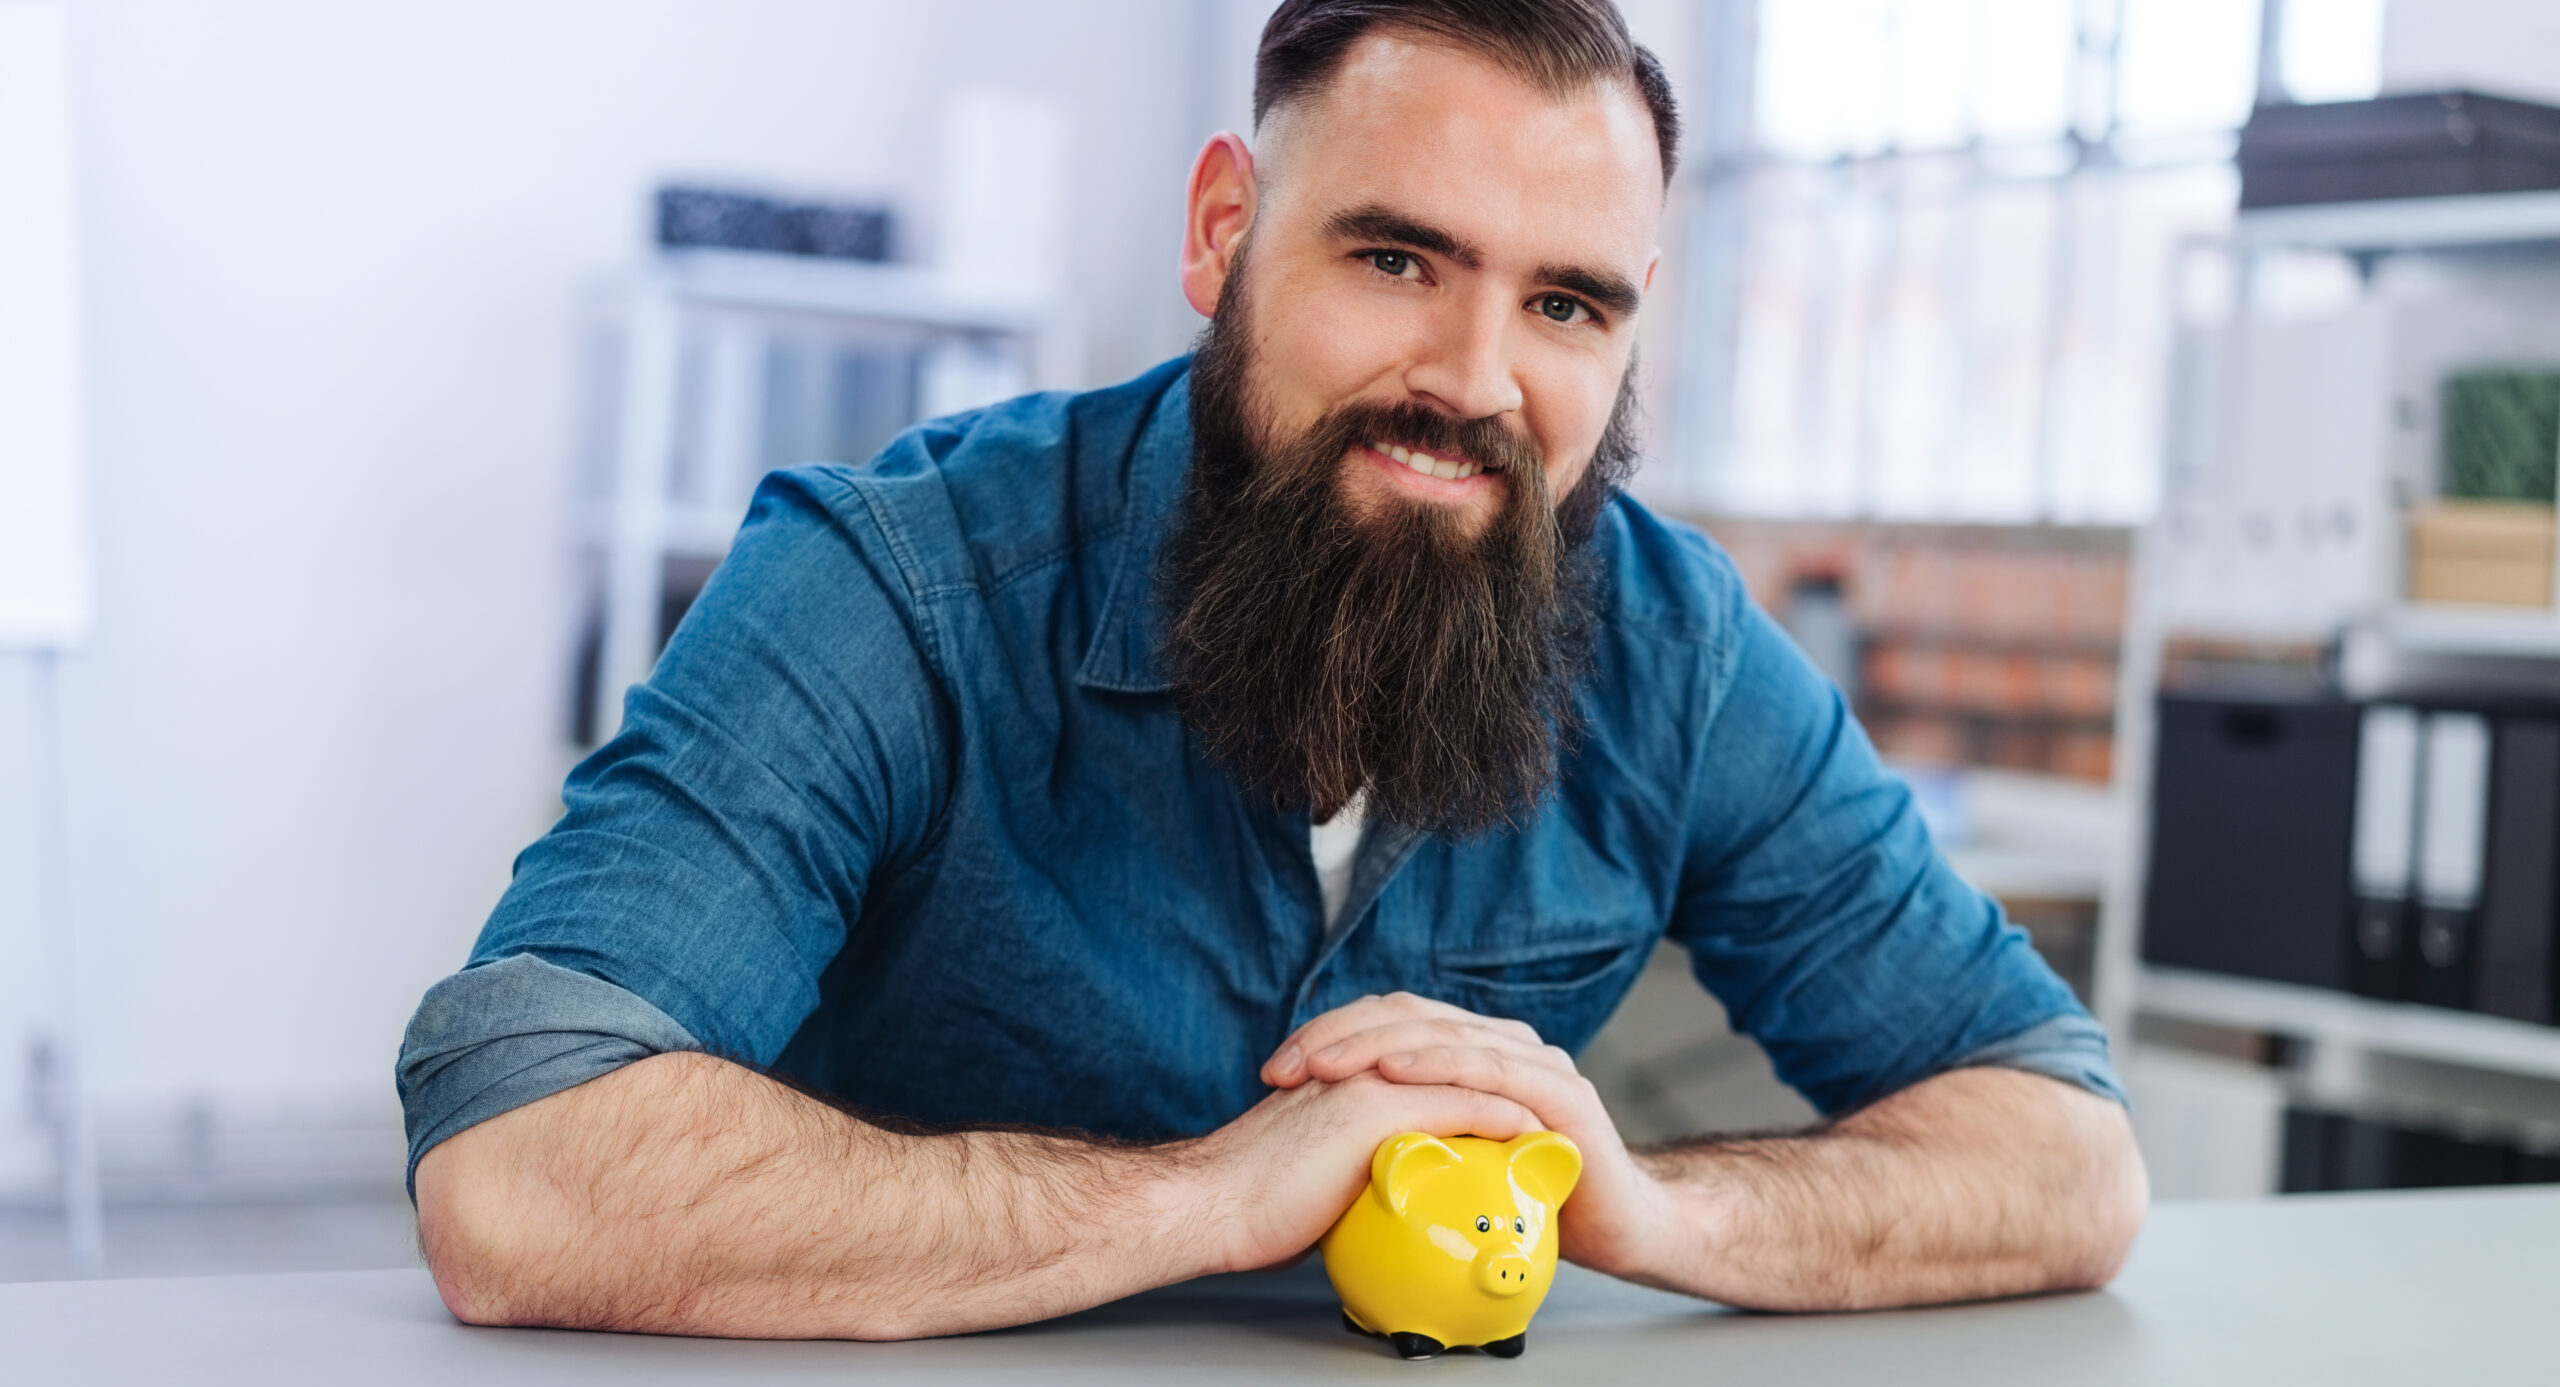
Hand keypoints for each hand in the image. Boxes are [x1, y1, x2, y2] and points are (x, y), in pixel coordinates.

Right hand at [1190, 1071, 1540, 1274]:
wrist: (1216, 1204)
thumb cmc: (1251, 1199)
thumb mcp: (1312, 1163)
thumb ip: (1348, 1156)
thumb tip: (1373, 1185)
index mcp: (1344, 1069)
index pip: (1424, 1051)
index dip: (1466, 1066)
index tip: (1501, 1092)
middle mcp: (1359, 1062)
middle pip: (1452, 1045)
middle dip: (1499, 1061)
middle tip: (1537, 1091)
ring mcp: (1369, 1079)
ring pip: (1462, 1068)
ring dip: (1511, 1086)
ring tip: (1548, 1110)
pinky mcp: (1377, 1109)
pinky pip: (1459, 1104)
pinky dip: (1501, 1116)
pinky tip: (1530, 1131)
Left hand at [1260, 992, 1677, 1278]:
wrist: (1620, 1228)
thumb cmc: (1530, 1201)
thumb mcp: (1450, 1164)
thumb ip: (1405, 1139)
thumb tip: (1323, 1148)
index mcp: (1472, 1053)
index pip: (1389, 1022)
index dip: (1330, 1034)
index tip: (1277, 1067)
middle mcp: (1502, 1044)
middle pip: (1406, 1017)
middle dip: (1338, 1035)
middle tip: (1286, 1064)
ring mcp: (1533, 1063)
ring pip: (1441, 1034)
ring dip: (1374, 1045)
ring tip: (1324, 1063)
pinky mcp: (1559, 1093)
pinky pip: (1488, 1068)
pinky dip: (1437, 1066)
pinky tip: (1395, 1074)